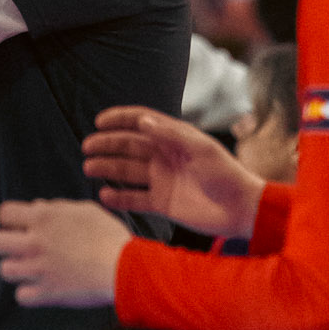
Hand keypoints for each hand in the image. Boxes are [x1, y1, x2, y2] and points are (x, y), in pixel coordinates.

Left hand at [0, 199, 132, 307]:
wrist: (124, 268)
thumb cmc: (109, 237)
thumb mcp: (85, 210)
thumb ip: (57, 208)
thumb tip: (38, 208)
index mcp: (43, 218)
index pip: (4, 213)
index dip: (11, 220)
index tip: (21, 226)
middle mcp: (35, 242)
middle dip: (7, 245)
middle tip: (24, 249)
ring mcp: (37, 269)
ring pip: (4, 270)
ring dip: (17, 270)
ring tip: (33, 270)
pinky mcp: (45, 293)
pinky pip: (20, 296)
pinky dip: (29, 294)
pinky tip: (42, 288)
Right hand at [83, 107, 263, 237]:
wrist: (240, 209)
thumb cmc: (226, 174)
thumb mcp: (201, 149)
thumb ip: (172, 135)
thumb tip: (142, 122)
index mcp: (175, 139)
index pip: (142, 123)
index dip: (121, 119)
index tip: (100, 121)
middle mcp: (165, 157)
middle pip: (129, 146)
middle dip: (107, 144)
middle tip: (88, 147)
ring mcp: (162, 180)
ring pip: (127, 171)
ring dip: (107, 168)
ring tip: (89, 168)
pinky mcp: (162, 203)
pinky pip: (134, 198)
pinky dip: (118, 197)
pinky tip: (104, 195)